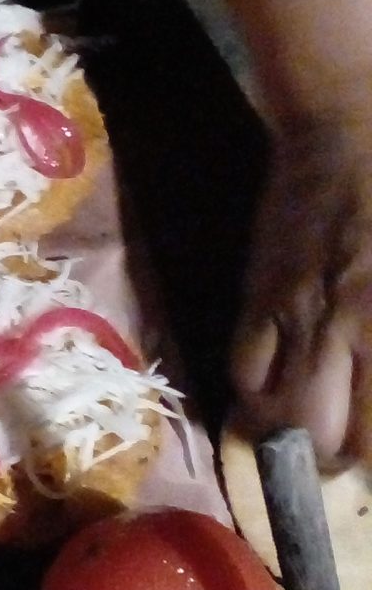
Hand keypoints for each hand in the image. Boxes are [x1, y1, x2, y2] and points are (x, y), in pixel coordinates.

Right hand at [232, 98, 371, 465]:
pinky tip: (275, 397)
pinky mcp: (256, 299)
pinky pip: (242, 373)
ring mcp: (294, 318)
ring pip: (276, 417)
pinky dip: (256, 399)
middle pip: (328, 441)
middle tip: (349, 462)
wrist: (348, 124)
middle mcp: (346, 332)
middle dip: (340, 465)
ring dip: (294, 441)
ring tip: (311, 440)